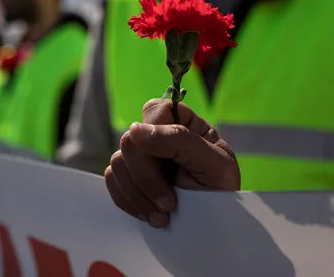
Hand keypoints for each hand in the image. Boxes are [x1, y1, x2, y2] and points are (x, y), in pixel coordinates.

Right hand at [104, 99, 239, 227]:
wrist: (216, 223)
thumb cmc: (222, 189)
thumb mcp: (215, 163)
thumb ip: (180, 140)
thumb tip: (135, 130)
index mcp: (181, 122)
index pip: (154, 111)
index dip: (154, 134)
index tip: (170, 165)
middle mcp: (157, 135)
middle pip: (130, 141)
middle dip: (147, 177)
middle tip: (169, 203)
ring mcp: (140, 157)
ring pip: (117, 163)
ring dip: (138, 194)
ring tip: (162, 215)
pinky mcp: (128, 177)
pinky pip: (111, 181)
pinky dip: (128, 201)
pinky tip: (150, 214)